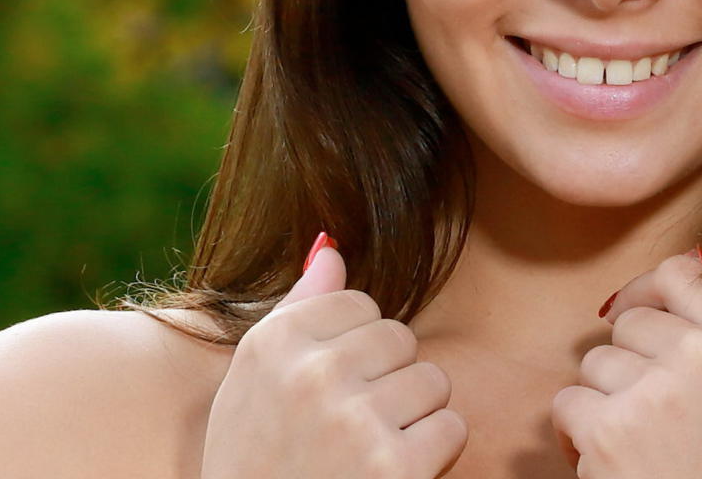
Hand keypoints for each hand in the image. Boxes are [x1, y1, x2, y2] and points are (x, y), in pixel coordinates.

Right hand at [200, 233, 467, 478]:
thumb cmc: (254, 463)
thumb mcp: (250, 383)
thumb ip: (294, 310)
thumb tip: (331, 246)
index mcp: (273, 344)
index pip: (358, 303)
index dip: (354, 350)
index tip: (326, 391)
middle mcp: (312, 373)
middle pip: (400, 337)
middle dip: (389, 379)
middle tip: (349, 426)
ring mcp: (355, 420)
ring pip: (432, 380)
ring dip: (415, 417)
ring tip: (369, 451)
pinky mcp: (395, 466)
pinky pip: (450, 427)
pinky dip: (432, 455)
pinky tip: (392, 472)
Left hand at [550, 248, 701, 478]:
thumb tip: (683, 269)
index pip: (683, 274)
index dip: (648, 289)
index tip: (634, 310)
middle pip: (631, 321)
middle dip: (627, 362)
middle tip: (650, 413)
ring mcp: (654, 390)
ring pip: (595, 363)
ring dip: (602, 401)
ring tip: (637, 444)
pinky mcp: (609, 428)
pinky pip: (567, 403)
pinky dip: (576, 434)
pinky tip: (609, 461)